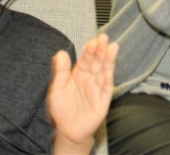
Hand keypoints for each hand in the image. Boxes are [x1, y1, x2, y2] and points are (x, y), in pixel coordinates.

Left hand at [48, 33, 118, 154]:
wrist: (68, 131)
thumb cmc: (62, 109)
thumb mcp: (57, 89)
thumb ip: (60, 71)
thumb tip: (61, 52)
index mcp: (79, 73)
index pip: (86, 58)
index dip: (90, 49)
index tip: (93, 41)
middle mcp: (90, 77)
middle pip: (97, 61)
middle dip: (101, 50)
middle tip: (104, 38)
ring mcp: (98, 87)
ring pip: (104, 70)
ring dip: (108, 59)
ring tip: (112, 47)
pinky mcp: (103, 98)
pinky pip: (107, 85)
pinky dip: (109, 75)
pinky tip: (111, 67)